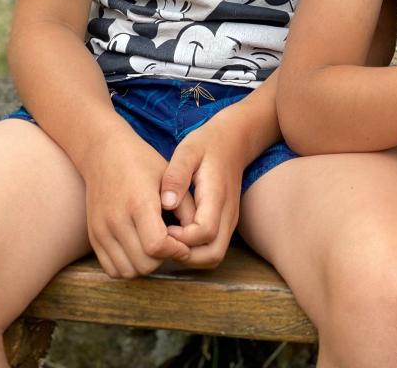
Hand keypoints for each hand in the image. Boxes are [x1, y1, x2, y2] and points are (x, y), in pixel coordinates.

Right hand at [81, 125, 195, 277]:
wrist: (104, 153)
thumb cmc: (142, 162)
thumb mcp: (169, 176)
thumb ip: (185, 205)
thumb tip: (196, 234)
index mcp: (139, 202)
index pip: (157, 245)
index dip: (176, 250)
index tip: (184, 243)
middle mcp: (116, 220)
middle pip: (145, 263)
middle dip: (164, 259)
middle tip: (172, 244)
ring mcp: (101, 230)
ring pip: (128, 271)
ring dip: (146, 265)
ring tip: (156, 247)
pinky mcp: (93, 237)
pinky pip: (112, 269)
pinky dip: (128, 266)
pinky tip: (139, 249)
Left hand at [160, 117, 245, 267]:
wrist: (233, 141)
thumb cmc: (207, 145)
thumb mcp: (188, 150)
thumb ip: (176, 176)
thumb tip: (167, 203)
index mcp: (217, 196)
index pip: (204, 232)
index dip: (181, 238)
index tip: (163, 226)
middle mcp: (228, 213)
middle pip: (212, 254)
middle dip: (185, 255)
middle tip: (164, 239)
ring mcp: (230, 221)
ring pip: (213, 256)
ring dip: (190, 256)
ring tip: (169, 238)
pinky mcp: (227, 223)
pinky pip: (213, 248)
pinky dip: (195, 251)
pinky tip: (178, 235)